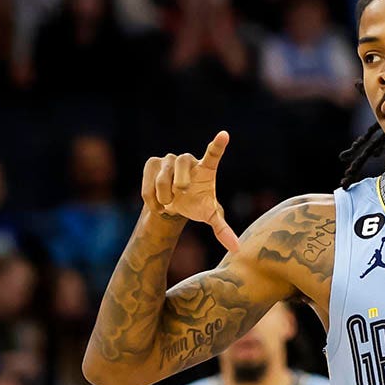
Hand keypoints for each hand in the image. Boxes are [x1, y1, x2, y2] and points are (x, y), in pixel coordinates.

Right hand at [141, 132, 240, 250]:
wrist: (172, 203)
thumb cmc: (195, 204)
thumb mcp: (209, 215)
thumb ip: (222, 229)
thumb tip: (237, 249)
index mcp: (206, 168)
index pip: (213, 154)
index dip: (218, 145)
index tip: (224, 135)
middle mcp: (188, 160)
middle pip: (182, 172)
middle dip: (180, 187)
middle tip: (180, 196)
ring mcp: (169, 159)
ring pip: (162, 180)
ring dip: (165, 198)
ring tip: (170, 202)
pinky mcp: (152, 163)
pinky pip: (148, 185)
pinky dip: (152, 200)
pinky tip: (158, 202)